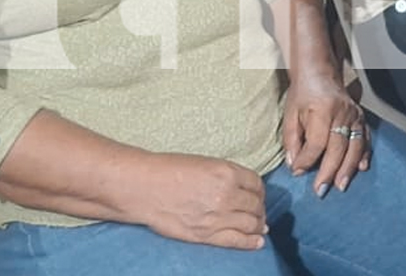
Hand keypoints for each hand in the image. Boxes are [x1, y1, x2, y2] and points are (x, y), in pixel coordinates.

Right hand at [132, 153, 266, 248]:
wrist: (145, 188)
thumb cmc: (170, 170)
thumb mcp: (205, 163)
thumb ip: (227, 175)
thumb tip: (244, 189)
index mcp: (227, 173)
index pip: (256, 184)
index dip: (260, 191)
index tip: (258, 195)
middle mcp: (227, 195)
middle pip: (255, 205)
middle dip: (260, 209)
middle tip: (259, 212)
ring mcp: (218, 217)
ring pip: (251, 224)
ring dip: (258, 226)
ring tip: (260, 227)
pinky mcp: (206, 235)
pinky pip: (237, 241)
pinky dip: (251, 243)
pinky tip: (258, 242)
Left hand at [281, 72, 370, 195]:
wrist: (319, 73)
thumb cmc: (302, 95)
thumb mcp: (290, 115)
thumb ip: (291, 141)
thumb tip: (295, 167)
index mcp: (322, 109)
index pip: (316, 142)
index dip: (307, 160)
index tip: (297, 173)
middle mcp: (342, 112)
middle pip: (337, 148)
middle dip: (329, 171)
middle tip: (321, 190)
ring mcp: (354, 115)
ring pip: (354, 146)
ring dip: (348, 168)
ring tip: (341, 186)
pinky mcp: (361, 117)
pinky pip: (365, 139)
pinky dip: (364, 155)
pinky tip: (361, 168)